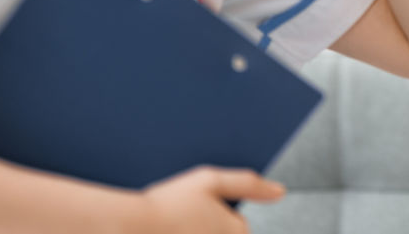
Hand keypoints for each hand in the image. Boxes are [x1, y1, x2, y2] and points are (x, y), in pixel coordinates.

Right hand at [139, 166, 283, 233]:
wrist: (128, 226)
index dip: (217, 212)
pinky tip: (168, 231)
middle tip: (181, 220)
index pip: (237, 225)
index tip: (196, 208)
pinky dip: (179, 233)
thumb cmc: (168, 202)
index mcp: (236, 231)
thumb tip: (279, 191)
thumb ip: (249, 184)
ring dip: (194, 230)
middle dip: (206, 227)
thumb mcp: (211, 180)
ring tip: (173, 227)